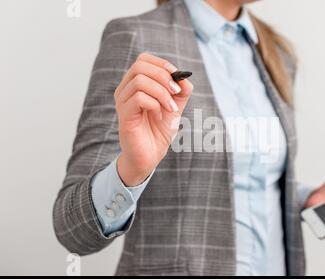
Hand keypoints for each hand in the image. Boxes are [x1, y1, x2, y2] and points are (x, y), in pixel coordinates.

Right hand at [114, 53, 192, 185]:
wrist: (151, 155)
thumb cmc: (159, 130)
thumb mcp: (176, 106)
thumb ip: (182, 90)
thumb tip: (184, 77)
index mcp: (135, 84)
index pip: (143, 59)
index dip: (162, 64)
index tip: (177, 78)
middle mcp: (125, 90)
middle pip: (140, 66)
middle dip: (163, 76)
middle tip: (176, 92)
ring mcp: (122, 102)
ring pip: (140, 81)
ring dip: (161, 92)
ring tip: (170, 108)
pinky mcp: (124, 115)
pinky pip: (139, 98)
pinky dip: (155, 104)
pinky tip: (159, 116)